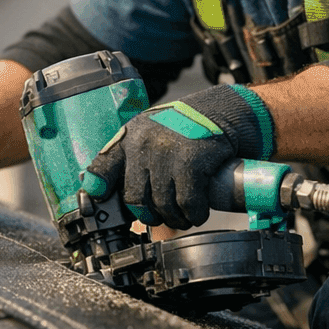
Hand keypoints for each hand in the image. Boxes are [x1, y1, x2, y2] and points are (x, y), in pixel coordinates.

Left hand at [82, 84, 274, 229]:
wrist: (229, 110)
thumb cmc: (192, 128)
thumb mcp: (155, 134)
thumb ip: (138, 157)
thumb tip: (124, 196)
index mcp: (130, 136)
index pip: (103, 168)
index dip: (100, 192)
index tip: (103, 206)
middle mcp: (143, 142)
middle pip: (134, 198)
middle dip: (150, 215)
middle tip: (164, 216)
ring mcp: (166, 151)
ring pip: (161, 204)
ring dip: (175, 218)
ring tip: (184, 216)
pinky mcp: (191, 160)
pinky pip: (187, 202)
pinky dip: (194, 214)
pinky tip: (198, 212)